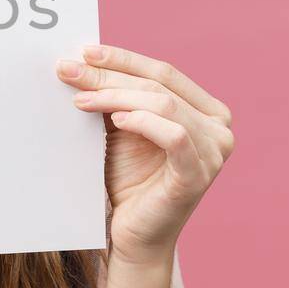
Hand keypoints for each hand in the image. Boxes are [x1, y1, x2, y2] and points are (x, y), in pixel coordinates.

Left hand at [55, 44, 233, 266]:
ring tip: (80, 99)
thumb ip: (118, 97)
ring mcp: (213, 152)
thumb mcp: (123, 129)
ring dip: (116, 97)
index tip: (83, 52)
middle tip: (69, 70)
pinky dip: (143, 122)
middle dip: (110, 75)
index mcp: (206, 110)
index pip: (163, 72)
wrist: (132, 235)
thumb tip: (82, 60)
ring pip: (163, 104)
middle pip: (159, 85)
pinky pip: (174, 135)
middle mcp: (219, 127)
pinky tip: (116, 120)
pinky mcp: (198, 174)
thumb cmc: (129, 181)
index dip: (122, 59)